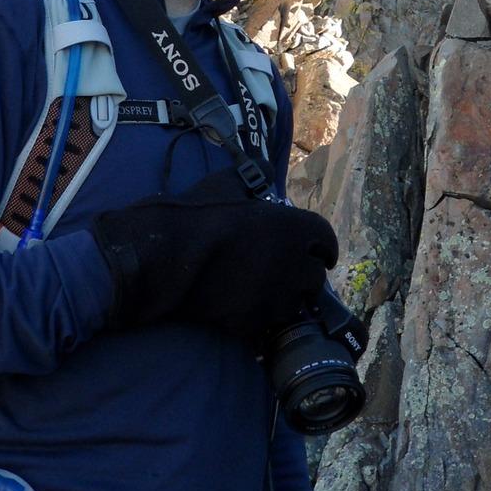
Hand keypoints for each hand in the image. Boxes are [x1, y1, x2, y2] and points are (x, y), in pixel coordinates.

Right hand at [90, 168, 336, 334]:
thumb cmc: (195, 214)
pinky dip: (255, 315)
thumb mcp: (226, 184)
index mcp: (292, 227)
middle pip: (313, 277)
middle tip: (287, 272)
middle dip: (303, 274)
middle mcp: (291, 264)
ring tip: (263, 290)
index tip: (321, 252)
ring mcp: (273, 297)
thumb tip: (261, 168)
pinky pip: (262, 322)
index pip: (325, 240)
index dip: (324, 246)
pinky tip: (239, 305)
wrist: (164, 256)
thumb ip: (251, 178)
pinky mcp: (252, 322)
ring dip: (283, 297)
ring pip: (292, 304)